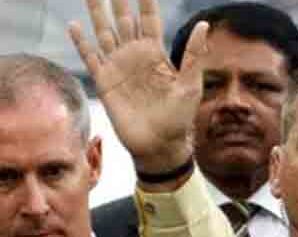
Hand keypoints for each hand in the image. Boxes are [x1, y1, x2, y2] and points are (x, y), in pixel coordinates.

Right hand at [69, 0, 207, 177]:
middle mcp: (135, 55)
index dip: (144, 0)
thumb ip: (194, 54)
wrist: (160, 144)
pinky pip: (90, 57)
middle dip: (117, 0)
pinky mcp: (104, 81)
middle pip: (122, 19)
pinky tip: (75, 25)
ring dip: (96, 13)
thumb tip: (205, 23)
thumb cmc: (179, 117)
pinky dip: (81, 42)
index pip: (148, 18)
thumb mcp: (190, 84)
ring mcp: (118, 66)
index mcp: (156, 53)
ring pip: (104, 32)